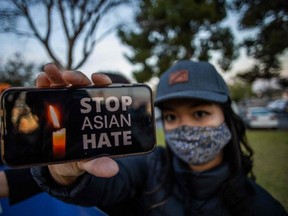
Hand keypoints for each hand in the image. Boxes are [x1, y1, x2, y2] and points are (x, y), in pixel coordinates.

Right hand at [37, 63, 118, 184]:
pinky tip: (41, 79)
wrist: (62, 165)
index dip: (103, 82)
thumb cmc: (81, 159)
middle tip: (69, 77)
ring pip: (65, 85)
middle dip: (77, 78)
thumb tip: (113, 170)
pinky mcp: (52, 105)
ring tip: (49, 71)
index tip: (99, 79)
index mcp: (98, 113)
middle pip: (84, 86)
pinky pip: (49, 91)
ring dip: (58, 76)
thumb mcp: (89, 162)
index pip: (104, 93)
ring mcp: (68, 103)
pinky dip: (45, 83)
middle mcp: (84, 105)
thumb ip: (99, 164)